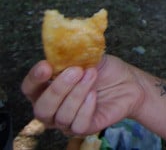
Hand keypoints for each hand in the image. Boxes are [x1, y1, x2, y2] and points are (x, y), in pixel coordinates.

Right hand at [21, 55, 143, 135]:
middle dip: (58, 88)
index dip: (34, 78)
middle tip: (77, 70)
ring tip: (92, 75)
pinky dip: (85, 108)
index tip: (46, 65)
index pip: (29, 88)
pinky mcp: (84, 129)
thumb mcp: (88, 57)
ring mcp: (66, 121)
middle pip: (41, 107)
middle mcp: (53, 108)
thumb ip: (73, 54)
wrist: (129, 83)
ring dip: (78, 93)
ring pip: (61, 116)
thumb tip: (64, 43)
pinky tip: (94, 94)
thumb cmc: (105, 71)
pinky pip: (77, 125)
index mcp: (48, 88)